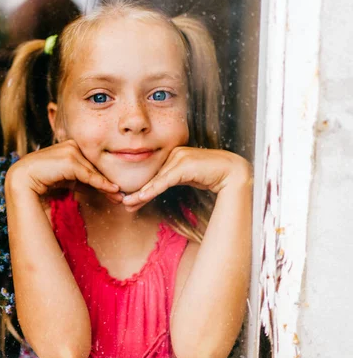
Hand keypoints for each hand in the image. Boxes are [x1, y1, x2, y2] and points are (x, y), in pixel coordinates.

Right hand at [5, 140, 122, 201]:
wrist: (23, 182)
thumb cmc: (42, 183)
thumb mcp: (67, 181)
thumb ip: (82, 180)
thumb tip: (103, 188)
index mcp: (70, 147)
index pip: (90, 164)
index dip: (102, 178)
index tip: (115, 191)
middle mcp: (71, 145)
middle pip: (94, 166)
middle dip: (107, 182)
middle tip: (121, 196)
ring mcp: (70, 149)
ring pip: (94, 171)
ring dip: (107, 185)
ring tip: (119, 196)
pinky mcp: (70, 158)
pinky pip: (89, 174)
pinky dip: (102, 183)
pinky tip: (112, 190)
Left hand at [122, 147, 251, 211]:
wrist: (232, 172)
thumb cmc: (211, 176)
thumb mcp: (186, 179)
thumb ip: (170, 181)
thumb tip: (153, 191)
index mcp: (172, 154)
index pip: (153, 174)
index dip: (141, 188)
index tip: (130, 200)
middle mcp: (174, 153)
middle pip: (151, 176)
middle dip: (137, 192)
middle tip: (124, 204)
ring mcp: (179, 156)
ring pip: (156, 179)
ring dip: (141, 193)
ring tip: (128, 203)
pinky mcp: (184, 164)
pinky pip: (165, 180)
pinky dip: (153, 189)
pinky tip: (142, 197)